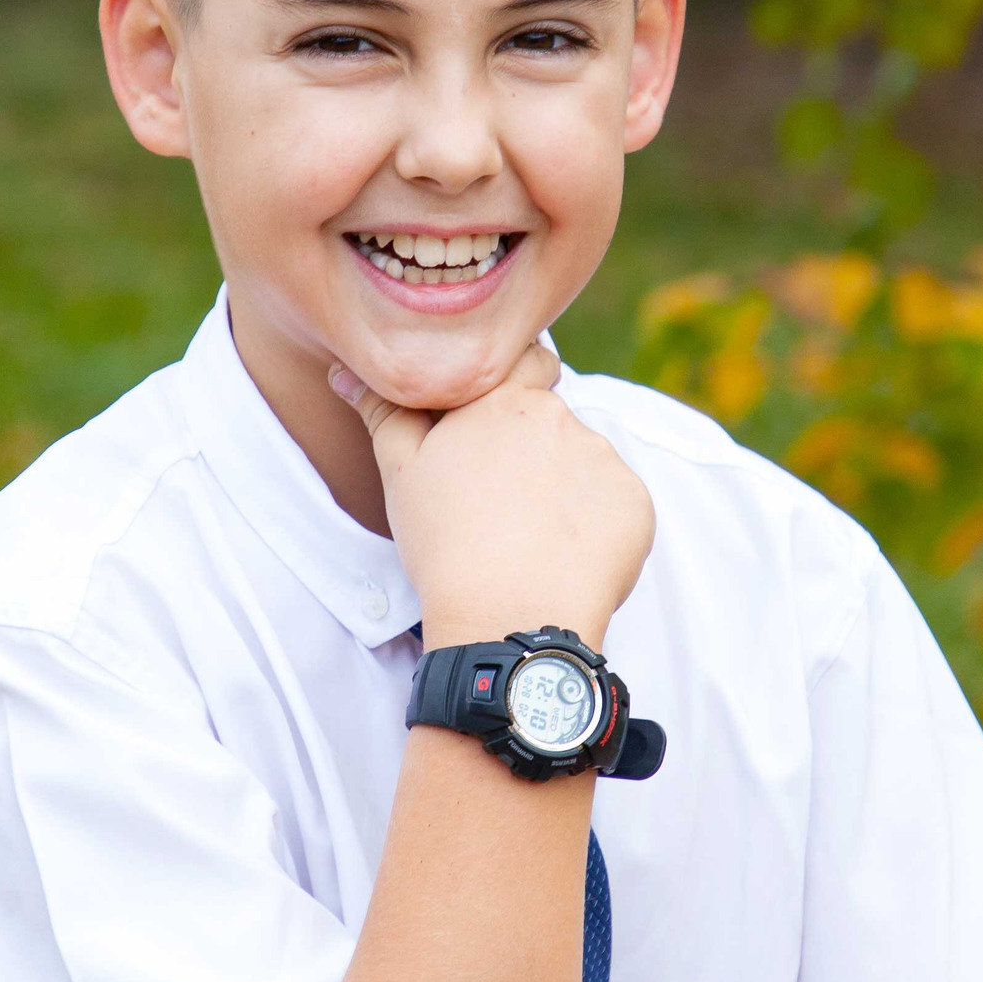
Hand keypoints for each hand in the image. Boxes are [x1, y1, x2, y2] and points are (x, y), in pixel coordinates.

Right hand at [330, 342, 653, 649]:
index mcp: (504, 400)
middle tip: (505, 502)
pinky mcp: (636, 504)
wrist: (507, 619)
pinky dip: (598, 527)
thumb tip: (346, 371)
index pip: (526, 361)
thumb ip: (383, 411)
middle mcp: (561, 418)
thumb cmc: (444, 546)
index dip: (514, 392)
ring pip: (585, 464)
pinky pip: (617, 505)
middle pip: (553, 421)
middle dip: (535, 449)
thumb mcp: (400, 474)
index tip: (497, 435)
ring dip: (566, 489)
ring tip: (532, 539)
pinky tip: (564, 559)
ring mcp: (605, 460)